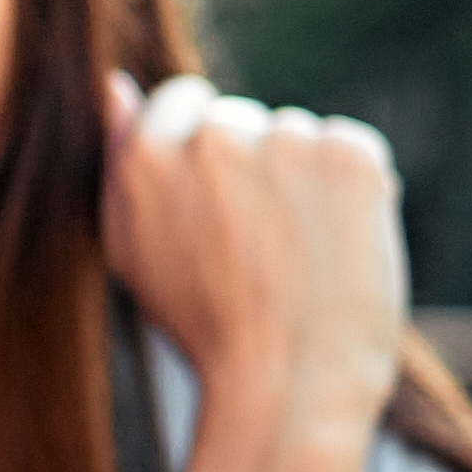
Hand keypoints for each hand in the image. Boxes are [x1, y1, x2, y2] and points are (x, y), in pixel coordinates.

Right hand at [93, 73, 406, 448]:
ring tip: (300, 258)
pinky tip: (338, 246)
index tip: (220, 207)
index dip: (205, 157)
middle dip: (254, 169)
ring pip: (298, 137)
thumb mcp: (134, 252)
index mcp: (146, 159)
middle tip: (260, 250)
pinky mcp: (348, 156)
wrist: (289, 386)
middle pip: (242, 121)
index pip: (183, 102)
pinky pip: (351, 149)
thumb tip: (116, 85)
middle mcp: (212, 137)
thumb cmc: (207, 330)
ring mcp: (284, 141)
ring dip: (305, 181)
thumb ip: (119, 164)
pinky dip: (355, 190)